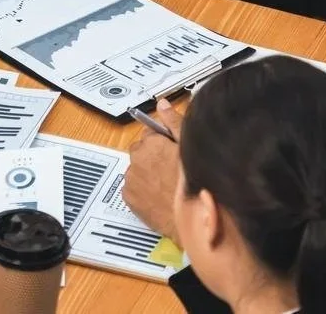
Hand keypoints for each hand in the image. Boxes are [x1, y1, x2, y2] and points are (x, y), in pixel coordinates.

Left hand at [122, 99, 185, 241]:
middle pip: (141, 150)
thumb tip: (163, 104)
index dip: (163, 141)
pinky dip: (143, 189)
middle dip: (153, 156)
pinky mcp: (129, 197)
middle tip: (171, 168)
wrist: (193, 220)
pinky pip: (133, 187)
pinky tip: (160, 194)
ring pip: (137, 169)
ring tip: (167, 183)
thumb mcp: (191, 146)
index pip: (150, 132)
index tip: (171, 151)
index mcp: (151, 143)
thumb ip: (174, 122)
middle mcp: (136, 159)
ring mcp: (131, 179)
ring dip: (147, 173)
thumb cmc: (196, 184)